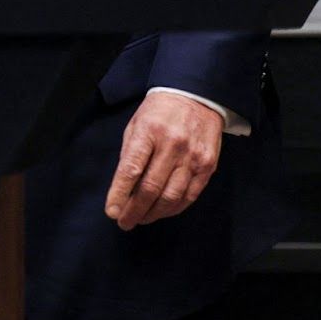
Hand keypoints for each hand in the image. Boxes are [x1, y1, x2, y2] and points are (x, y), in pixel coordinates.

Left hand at [104, 93, 223, 229]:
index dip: (120, 194)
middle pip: (152, 188)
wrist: (196, 97)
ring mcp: (193, 157)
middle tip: (125, 222)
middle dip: (135, 210)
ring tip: (141, 219)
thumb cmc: (158, 112)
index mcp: (148, 132)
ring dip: (154, 213)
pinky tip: (162, 212)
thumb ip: (130, 154)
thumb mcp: (136, 125)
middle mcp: (172, 146)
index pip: (131, 169)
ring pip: (172, 196)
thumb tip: (122, 188)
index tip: (112, 212)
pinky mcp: (208, 166)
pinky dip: (175, 208)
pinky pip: (190, 195)